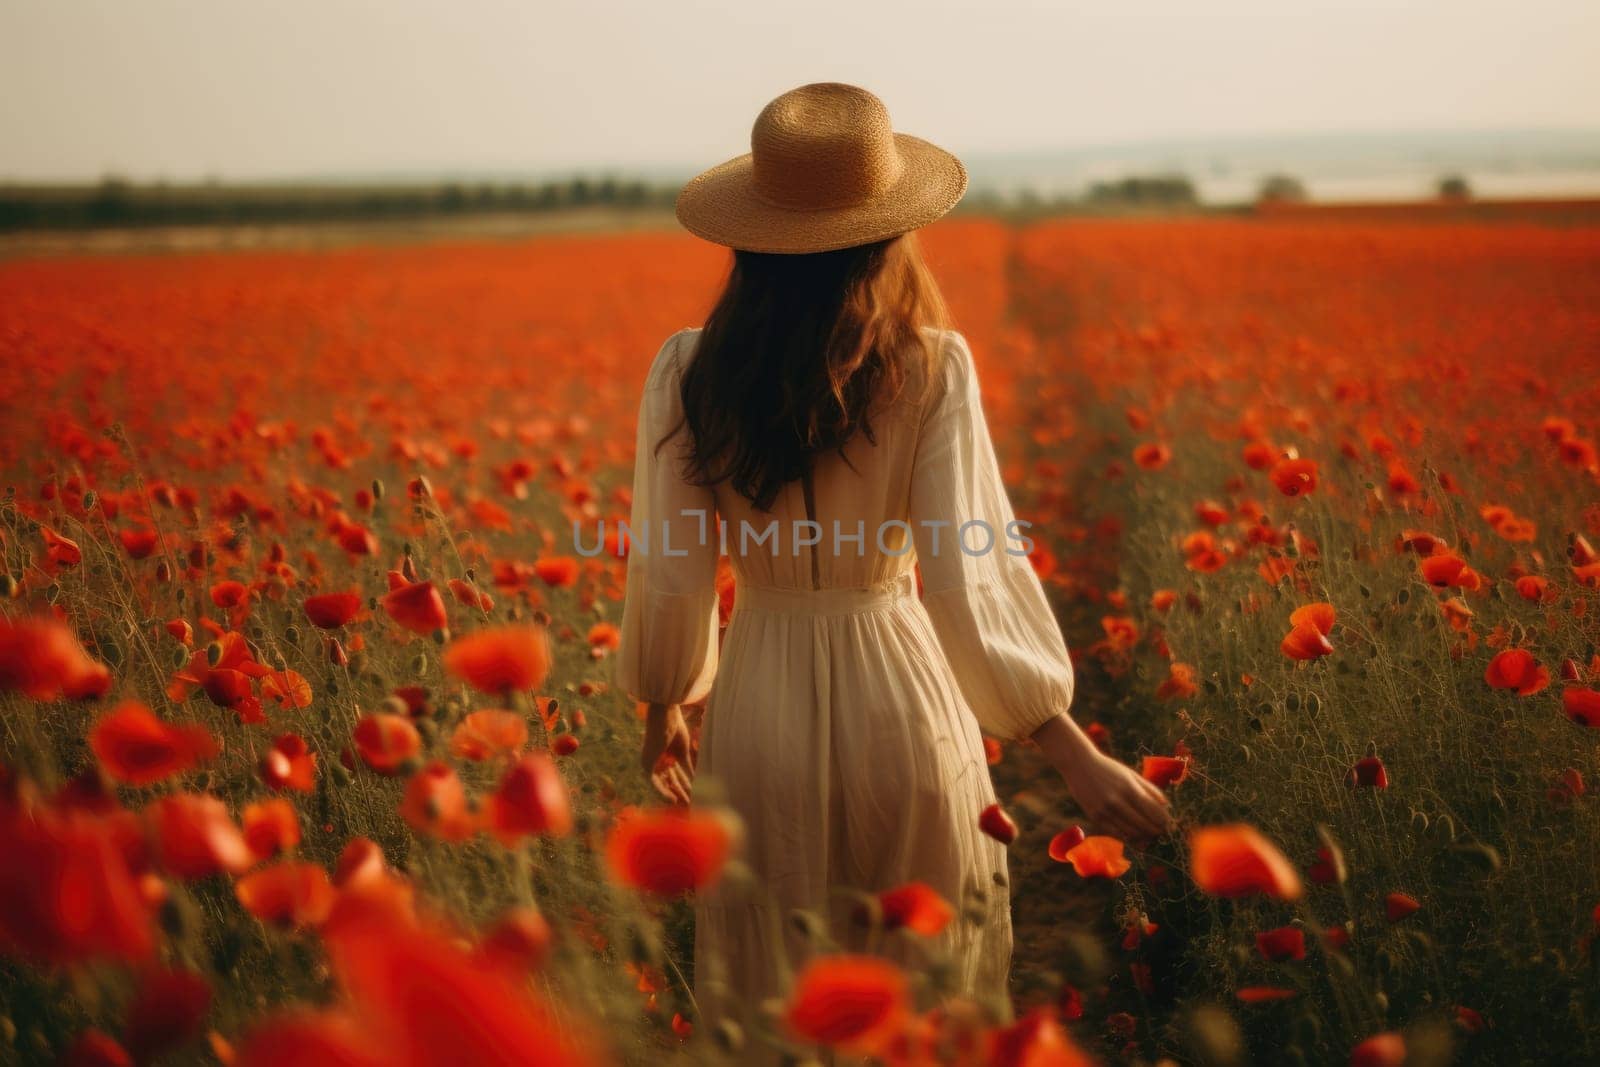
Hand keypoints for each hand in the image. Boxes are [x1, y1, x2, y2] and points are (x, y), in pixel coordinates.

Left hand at [641, 703, 694, 805]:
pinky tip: (673, 799)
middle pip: (670, 779)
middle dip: (681, 791)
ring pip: (663, 782)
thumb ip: (687, 766)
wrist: (665, 716)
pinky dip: (663, 791)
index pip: (676, 773)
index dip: (685, 783)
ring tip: (685, 804)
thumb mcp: (683, 752)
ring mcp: (651, 763)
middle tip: (690, 802)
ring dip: (674, 793)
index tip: (694, 793)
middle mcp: (657, 760)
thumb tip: (695, 779)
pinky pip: (655, 782)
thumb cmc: (675, 728)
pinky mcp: (646, 765)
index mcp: (666, 754)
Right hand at [1030, 714, 1172, 843]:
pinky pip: (1115, 833)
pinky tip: (1134, 836)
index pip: (1153, 811)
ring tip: (1149, 836)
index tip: (1168, 824)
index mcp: (1129, 788)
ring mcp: (1105, 810)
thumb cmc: (1108, 768)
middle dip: (1156, 831)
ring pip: (1131, 832)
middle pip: (1144, 824)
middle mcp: (1117, 801)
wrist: (1079, 764)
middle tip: (1161, 833)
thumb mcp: (1130, 774)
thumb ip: (1149, 789)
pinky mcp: (1094, 816)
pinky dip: (1127, 837)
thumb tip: (1166, 805)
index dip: (1163, 820)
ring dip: (1143, 837)